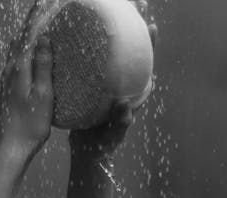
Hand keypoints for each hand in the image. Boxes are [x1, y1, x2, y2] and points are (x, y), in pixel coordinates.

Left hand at [0, 1, 52, 161]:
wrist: (10, 148)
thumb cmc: (31, 125)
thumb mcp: (43, 95)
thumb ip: (43, 66)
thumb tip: (44, 38)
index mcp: (19, 68)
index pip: (28, 34)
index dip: (36, 16)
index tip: (45, 1)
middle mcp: (9, 70)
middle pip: (20, 38)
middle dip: (31, 21)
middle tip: (43, 7)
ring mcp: (6, 80)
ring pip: (16, 49)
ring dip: (27, 35)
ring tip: (38, 25)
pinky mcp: (7, 89)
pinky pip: (16, 61)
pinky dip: (25, 50)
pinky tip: (31, 55)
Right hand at [69, 1, 156, 160]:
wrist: (88, 153)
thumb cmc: (103, 146)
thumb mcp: (111, 136)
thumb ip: (120, 124)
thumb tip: (126, 108)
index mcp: (132, 92)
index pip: (145, 62)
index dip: (149, 44)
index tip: (151, 26)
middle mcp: (122, 83)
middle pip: (130, 49)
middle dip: (132, 25)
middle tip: (132, 3)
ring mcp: (107, 82)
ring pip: (110, 51)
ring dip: (109, 29)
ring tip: (105, 8)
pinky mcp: (91, 85)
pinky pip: (90, 60)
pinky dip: (87, 45)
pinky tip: (74, 32)